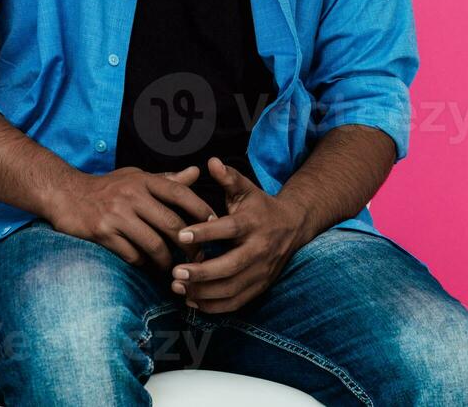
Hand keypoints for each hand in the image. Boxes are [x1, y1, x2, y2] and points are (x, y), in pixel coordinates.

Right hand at [45, 165, 214, 273]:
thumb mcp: (136, 177)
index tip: (214, 226)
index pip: (180, 193)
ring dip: (167, 261)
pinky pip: (132, 255)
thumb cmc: (107, 187)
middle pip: (171, 224)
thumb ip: (167, 180)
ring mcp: (117, 214)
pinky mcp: (103, 233)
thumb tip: (196, 172)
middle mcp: (132, 195)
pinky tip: (147, 266)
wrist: (65, 194)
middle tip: (198, 257)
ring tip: (173, 268)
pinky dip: (144, 264)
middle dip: (189, 245)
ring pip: (154, 244)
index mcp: (143, 180)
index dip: (201, 210)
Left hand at [169, 157, 308, 313]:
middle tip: (175, 272)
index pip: (228, 229)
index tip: (181, 236)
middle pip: (230, 265)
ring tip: (177, 287)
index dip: (205, 233)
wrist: (292, 227)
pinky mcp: (260, 287)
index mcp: (253, 223)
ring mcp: (261, 271)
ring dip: (203, 292)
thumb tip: (211, 161)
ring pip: (232, 288)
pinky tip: (192, 301)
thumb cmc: (260, 207)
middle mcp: (259, 249)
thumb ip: (228, 178)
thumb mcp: (246, 189)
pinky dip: (214, 306)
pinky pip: (236, 302)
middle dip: (202, 272)